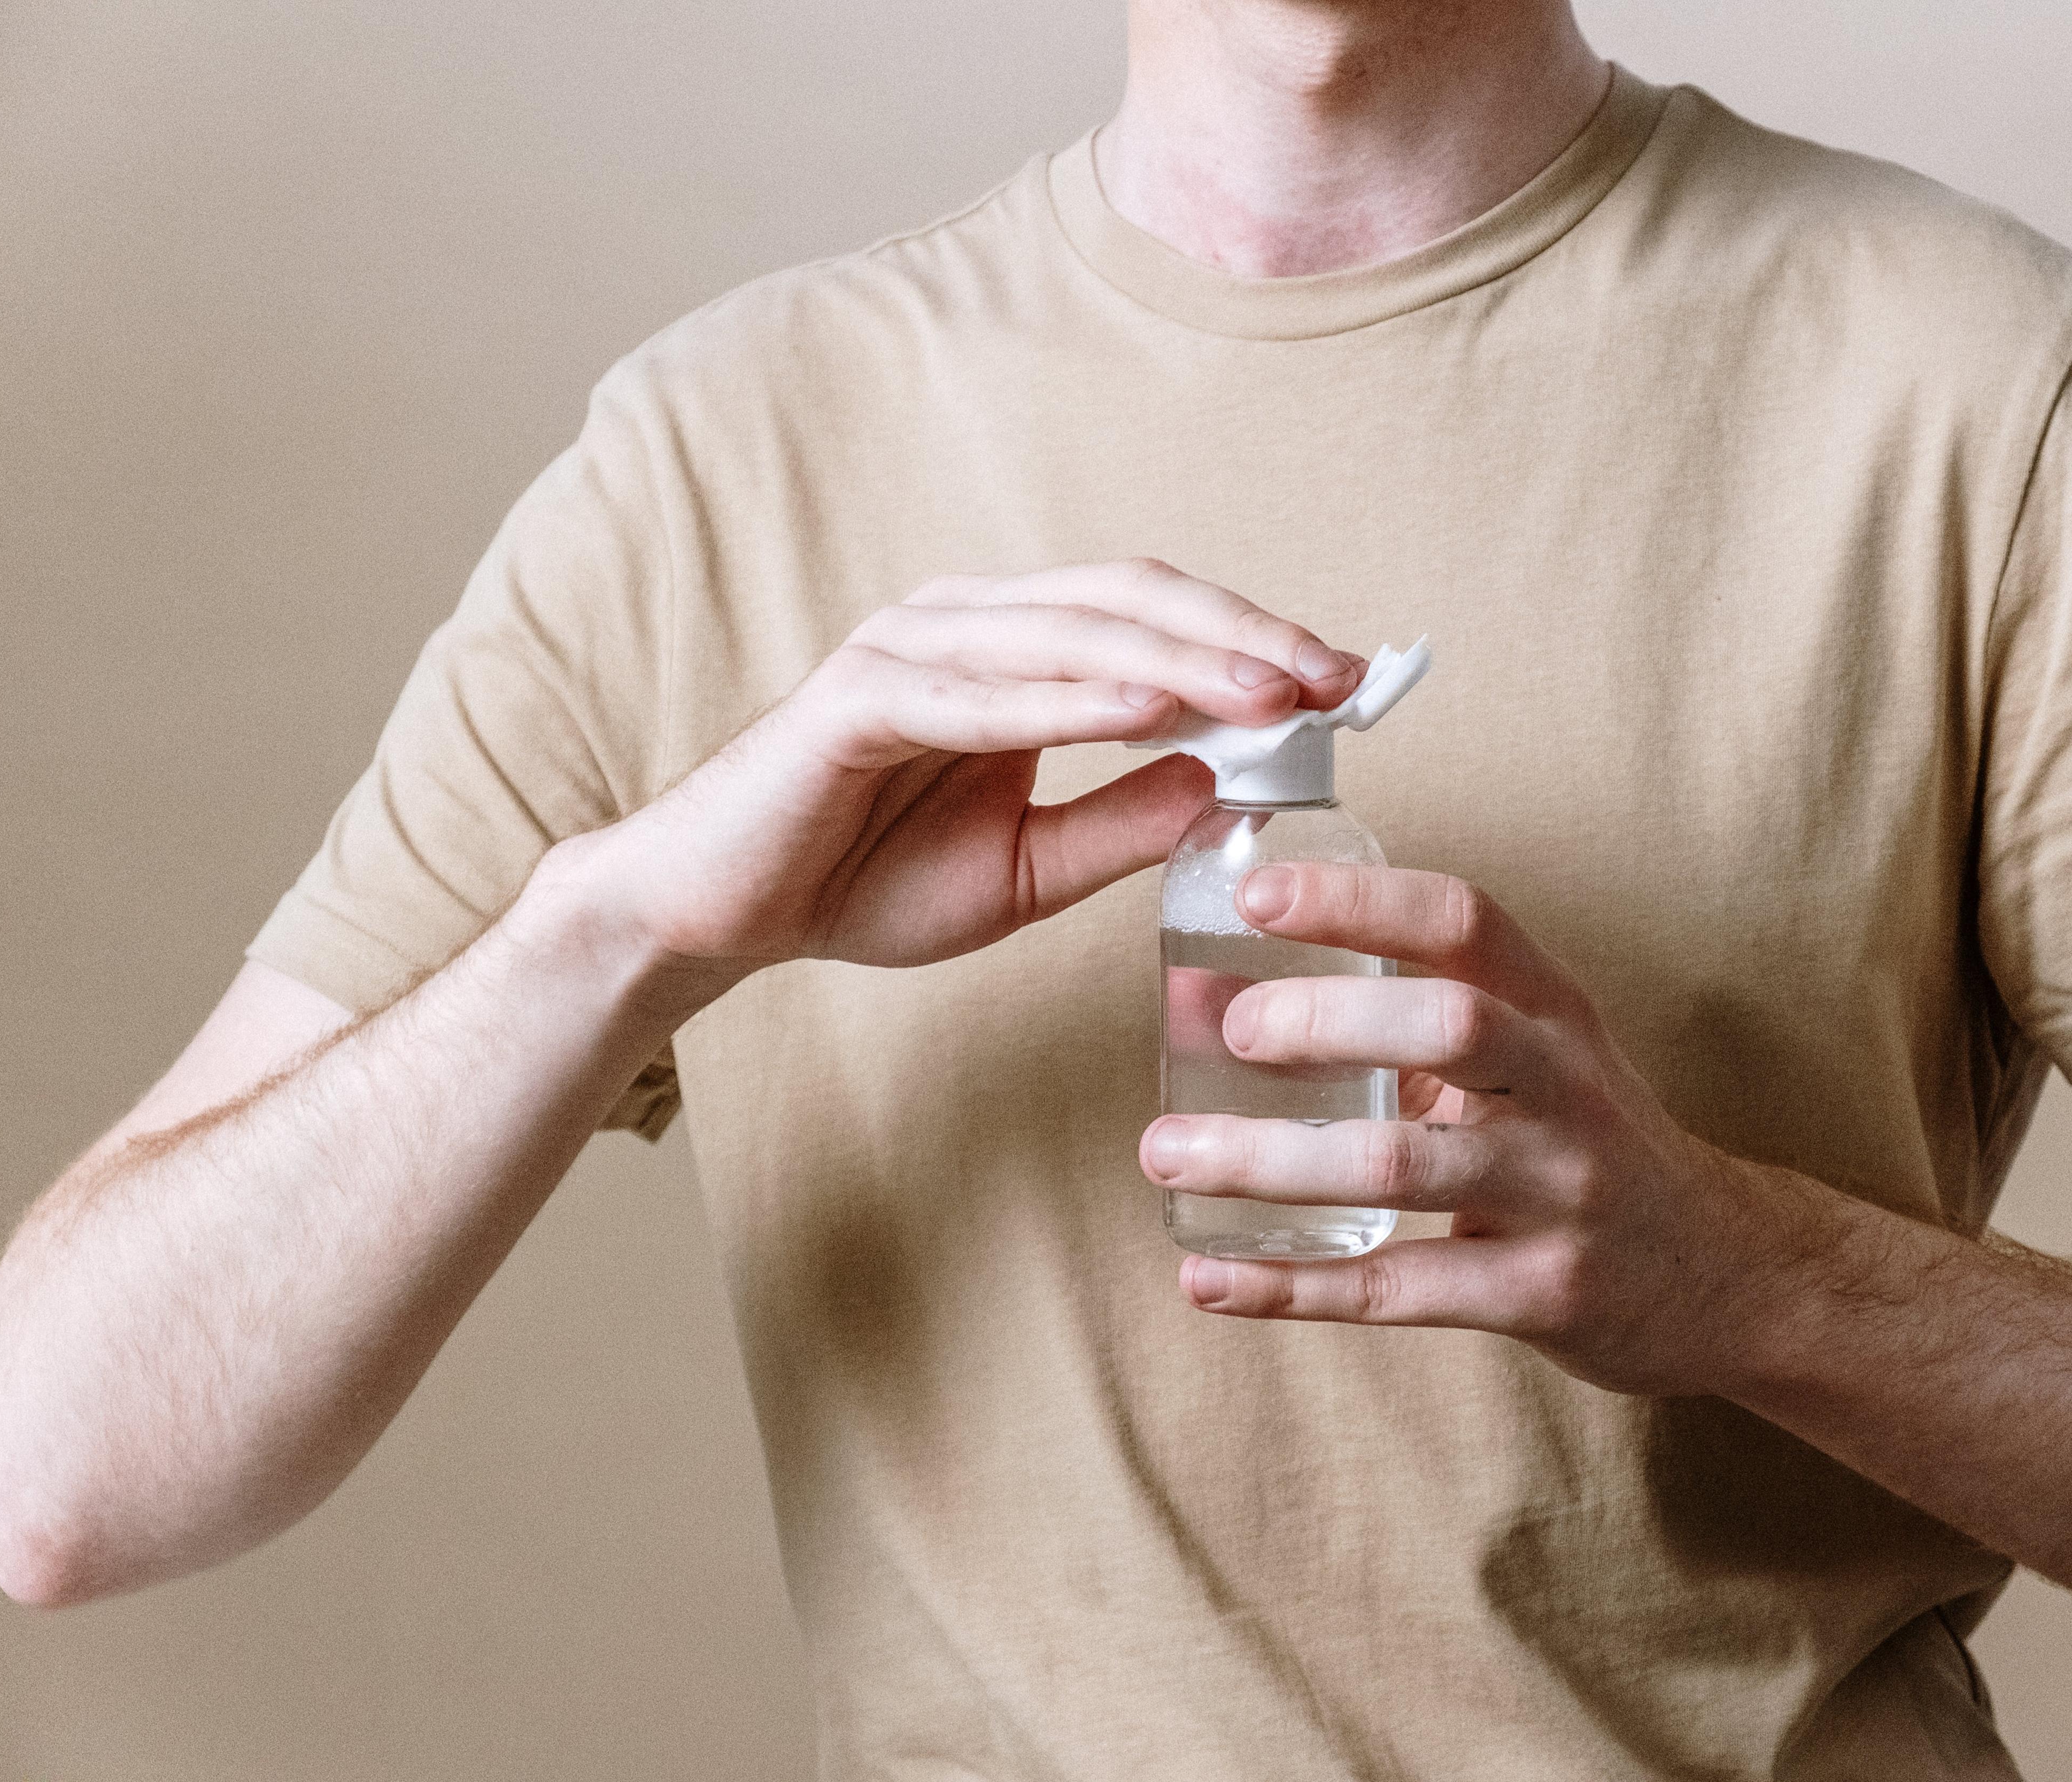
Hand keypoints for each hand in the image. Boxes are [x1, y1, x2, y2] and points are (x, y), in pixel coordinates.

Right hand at [542, 560, 1361, 984]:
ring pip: (1071, 634)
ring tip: (1272, 691)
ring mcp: (909, 651)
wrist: (723, 914)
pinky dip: (1071, 700)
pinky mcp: (859, 700)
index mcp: (1012, 652)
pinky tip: (1153, 713)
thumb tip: (1226, 785)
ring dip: (1180, 660)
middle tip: (1334, 678)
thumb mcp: (1028, 871)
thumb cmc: (864, 882)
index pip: (1155, 622)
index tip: (1348, 685)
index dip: (1252, 641)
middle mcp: (966, 626)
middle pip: (1130, 602)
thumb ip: (1122, 824)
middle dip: (1241, 636)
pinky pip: (983, 694)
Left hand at [1138, 864, 1797, 1396]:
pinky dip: (1292, 1285)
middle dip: (1325, 1020)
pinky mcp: (1544, 1294)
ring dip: (1272, 1160)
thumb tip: (1209, 998)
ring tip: (1169, 1154)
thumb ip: (1401, 1026)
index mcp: (1553, 1010)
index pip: (1463, 921)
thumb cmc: (1586, 1146)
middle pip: (1447, 1026)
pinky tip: (1209, 1277)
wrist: (1727, 1275)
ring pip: (1403, 1166)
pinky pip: (1400, 1289)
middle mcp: (1565, 1089)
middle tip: (1227, 1030)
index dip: (1359, 900)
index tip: (1258, 894)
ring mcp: (1561, 1194)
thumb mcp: (1530, 1061)